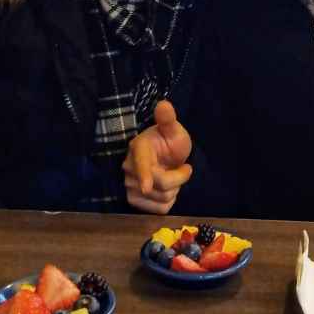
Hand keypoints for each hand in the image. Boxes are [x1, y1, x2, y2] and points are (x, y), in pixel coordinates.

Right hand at [122, 100, 192, 214]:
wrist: (165, 158)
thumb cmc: (169, 142)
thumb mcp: (173, 130)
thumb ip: (168, 119)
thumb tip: (164, 104)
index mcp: (139, 147)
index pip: (141, 162)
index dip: (144, 174)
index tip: (146, 186)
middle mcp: (130, 167)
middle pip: (158, 184)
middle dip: (178, 178)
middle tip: (184, 168)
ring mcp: (129, 185)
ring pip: (160, 199)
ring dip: (173, 191)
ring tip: (172, 177)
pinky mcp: (135, 200)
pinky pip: (158, 210)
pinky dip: (168, 202)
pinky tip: (167, 190)